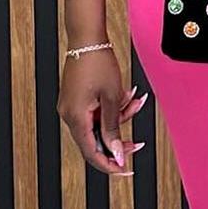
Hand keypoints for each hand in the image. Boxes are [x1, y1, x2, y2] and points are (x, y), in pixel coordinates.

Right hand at [57, 47, 147, 174]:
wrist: (88, 38)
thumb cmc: (98, 63)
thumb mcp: (112, 99)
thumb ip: (113, 128)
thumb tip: (117, 154)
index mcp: (75, 117)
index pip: (92, 153)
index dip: (110, 164)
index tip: (126, 170)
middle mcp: (69, 115)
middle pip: (96, 142)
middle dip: (119, 141)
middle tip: (138, 143)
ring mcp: (72, 108)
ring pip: (100, 126)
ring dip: (120, 119)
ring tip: (134, 102)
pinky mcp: (77, 101)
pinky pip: (97, 114)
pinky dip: (113, 110)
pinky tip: (127, 97)